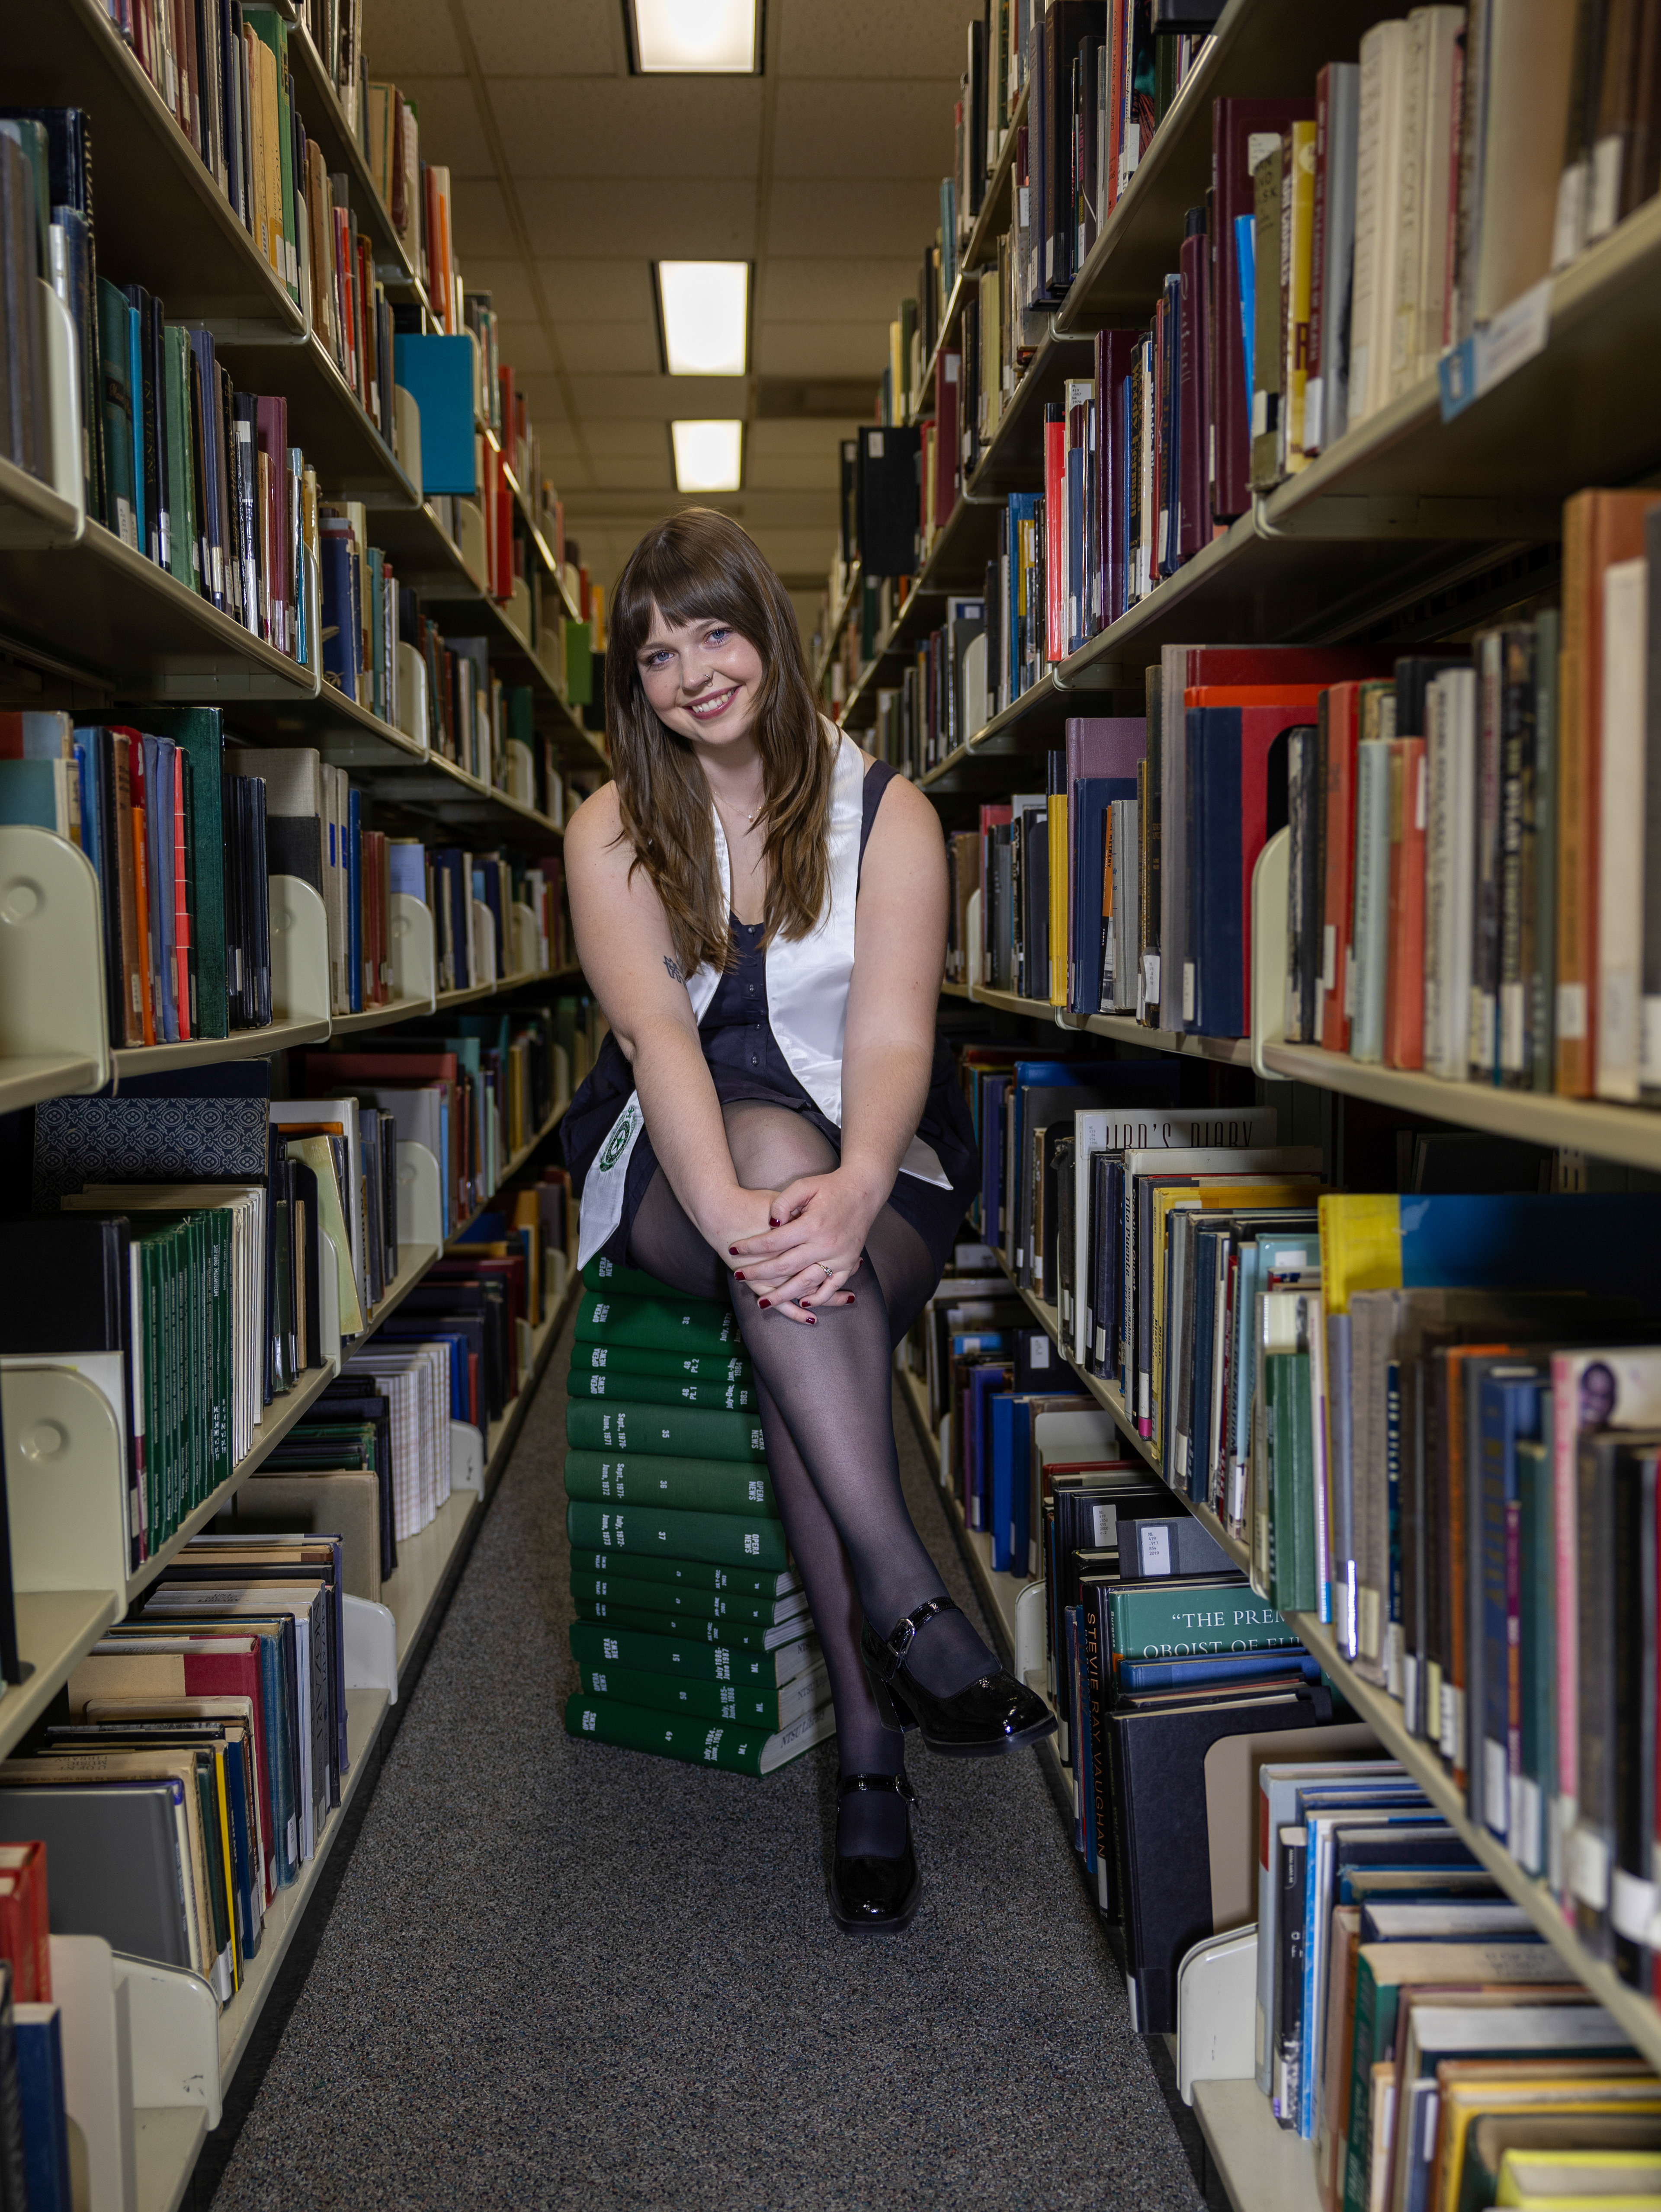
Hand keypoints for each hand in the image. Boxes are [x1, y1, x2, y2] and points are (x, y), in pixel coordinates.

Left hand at [727, 1167, 878, 1324]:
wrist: (864, 1190)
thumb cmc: (830, 1186)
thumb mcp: (804, 1185)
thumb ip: (784, 1202)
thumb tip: (771, 1224)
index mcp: (812, 1224)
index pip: (773, 1241)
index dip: (750, 1247)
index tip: (733, 1248)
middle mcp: (825, 1244)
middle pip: (785, 1266)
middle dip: (758, 1273)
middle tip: (738, 1276)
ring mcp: (839, 1257)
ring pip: (806, 1283)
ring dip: (783, 1295)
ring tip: (763, 1302)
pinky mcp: (848, 1263)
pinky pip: (832, 1287)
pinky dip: (818, 1297)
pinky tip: (801, 1303)